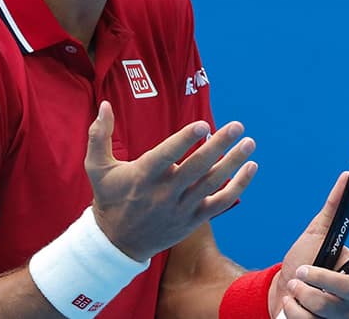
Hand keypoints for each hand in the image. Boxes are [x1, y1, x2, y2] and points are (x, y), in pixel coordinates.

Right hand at [85, 100, 256, 261]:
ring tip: (249, 143)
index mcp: (142, 176)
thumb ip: (99, 135)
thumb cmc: (108, 198)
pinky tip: (251, 168)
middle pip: (197, 167)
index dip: (185, 140)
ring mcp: (180, 208)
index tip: (203, 125)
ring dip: (233, 162)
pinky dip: (238, 186)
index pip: (167, 155)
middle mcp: (163, 193)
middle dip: (219, 145)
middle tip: (237, 126)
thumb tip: (106, 104)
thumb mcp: (96, 167)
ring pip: (212, 183)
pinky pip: (220, 202)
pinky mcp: (192, 220)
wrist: (116, 243)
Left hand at [270, 172, 348, 317]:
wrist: (280, 289)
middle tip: (302, 272)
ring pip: (331, 311)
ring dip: (303, 296)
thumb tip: (346, 176)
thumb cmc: (302, 260)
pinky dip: (295, 312)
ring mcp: (346, 316)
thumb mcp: (317, 232)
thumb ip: (333, 207)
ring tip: (294, 287)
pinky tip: (291, 304)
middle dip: (321, 280)